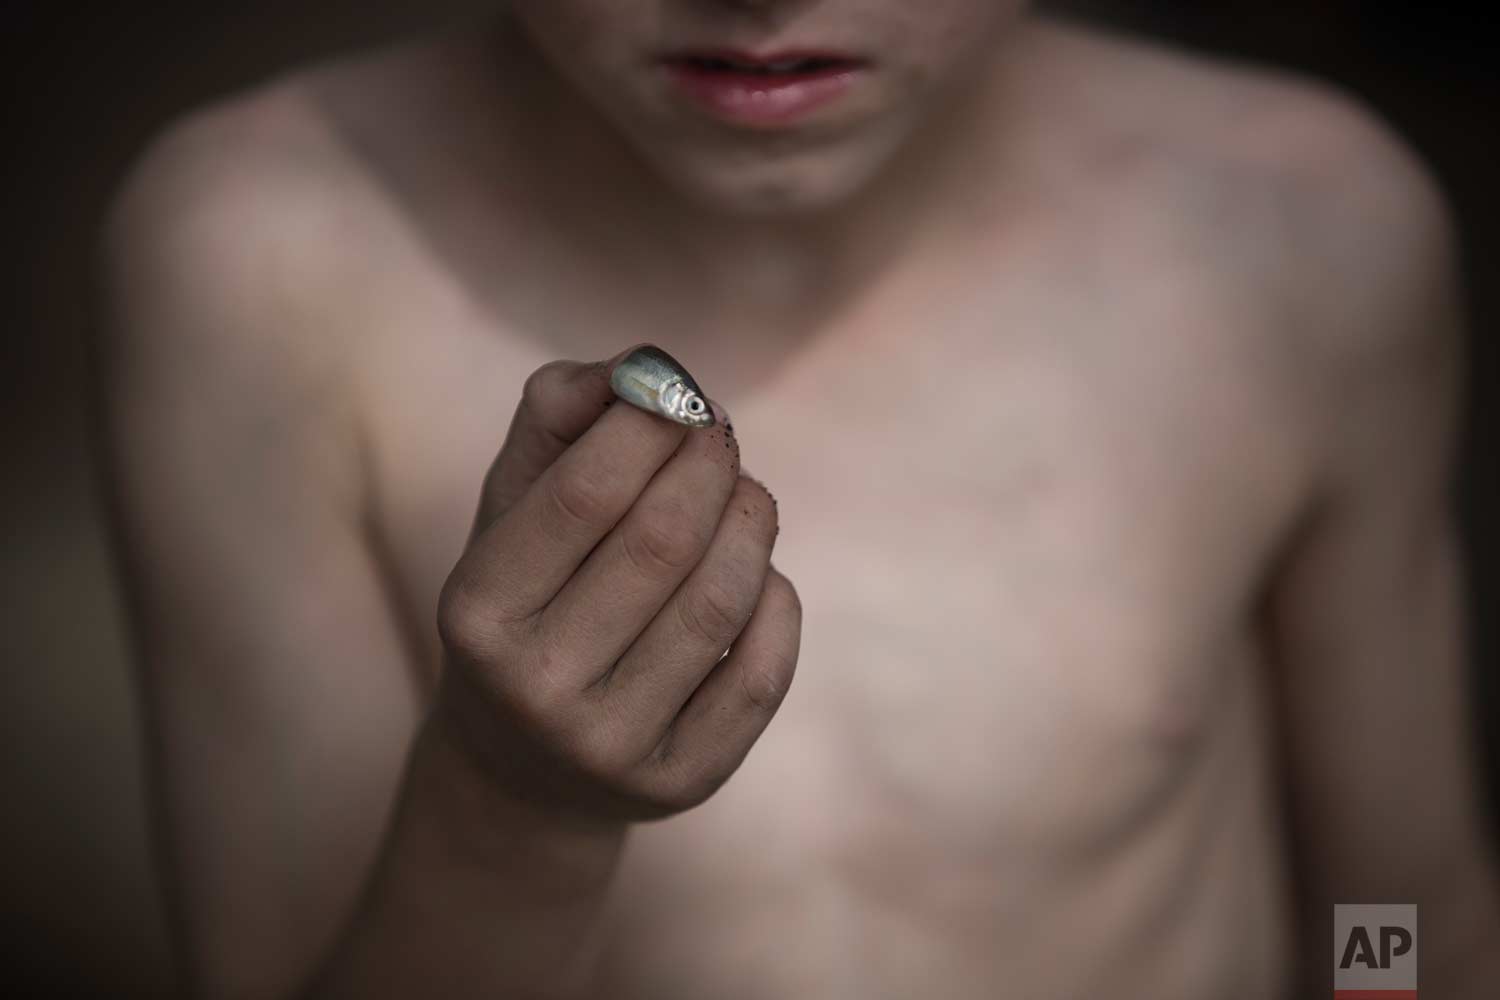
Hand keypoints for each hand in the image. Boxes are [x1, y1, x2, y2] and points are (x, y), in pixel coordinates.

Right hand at [434, 345, 800, 823]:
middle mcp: (535, 690)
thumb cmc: (530, 601)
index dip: (648, 423)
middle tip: (721, 434)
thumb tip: (646, 367)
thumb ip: (559, 415)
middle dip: (709, 464)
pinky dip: (777, 601)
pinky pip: (762, 670)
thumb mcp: (512, 507)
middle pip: (662, 542)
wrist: (526, 771)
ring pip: (720, 602)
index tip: (679, 395)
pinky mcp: (681, 783)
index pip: (583, 495)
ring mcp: (611, 747)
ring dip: (751, 522)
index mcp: (477, 613)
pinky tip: (758, 575)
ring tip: (746, 495)